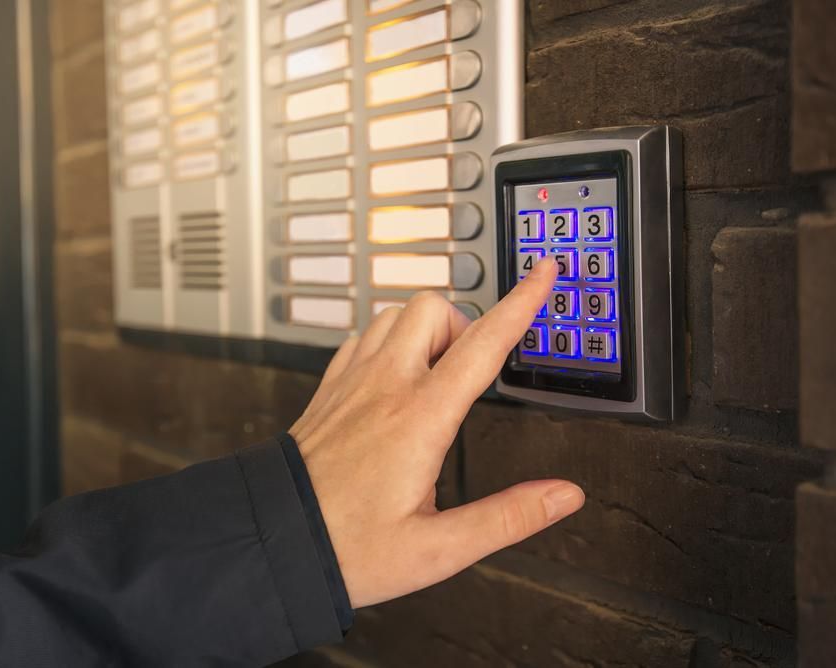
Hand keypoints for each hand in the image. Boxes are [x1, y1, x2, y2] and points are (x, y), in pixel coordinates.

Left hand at [289, 257, 583, 608]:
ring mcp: (351, 383)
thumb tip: (562, 496)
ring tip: (438, 374)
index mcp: (419, 419)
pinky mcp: (329, 389)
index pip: (482, 344)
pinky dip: (388, 342)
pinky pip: (363, 336)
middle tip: (475, 367)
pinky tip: (395, 378)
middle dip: (465, 323)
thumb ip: (506, 518)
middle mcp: (383, 388)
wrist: (273, 541)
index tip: (543, 274)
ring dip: (425, 329)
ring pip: (394, 314)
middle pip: (432, 308)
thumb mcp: (438, 549)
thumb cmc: (348, 548)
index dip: (521, 303)